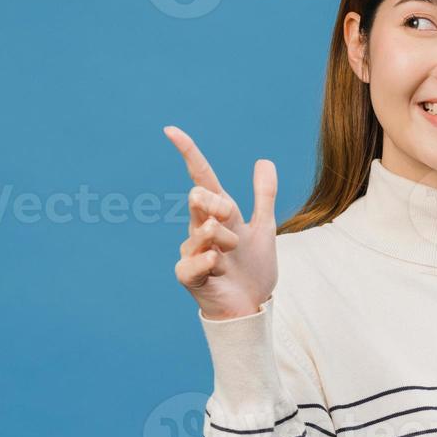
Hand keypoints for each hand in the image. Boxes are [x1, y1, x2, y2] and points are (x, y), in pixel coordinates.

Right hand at [164, 125, 277, 320]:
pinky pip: (193, 260)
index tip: (171, 130)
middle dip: (220, 206)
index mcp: (217, 214)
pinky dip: (208, 260)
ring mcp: (191, 250)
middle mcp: (199, 228)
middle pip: (199, 197)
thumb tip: (264, 161)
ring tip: (231, 257)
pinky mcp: (187, 274)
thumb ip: (264, 196)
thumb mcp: (264, 228)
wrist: (251, 306)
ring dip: (225, 241)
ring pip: (203, 229)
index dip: (188, 152)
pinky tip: (217, 264)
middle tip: (235, 228)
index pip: (200, 177)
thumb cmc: (253, 269)